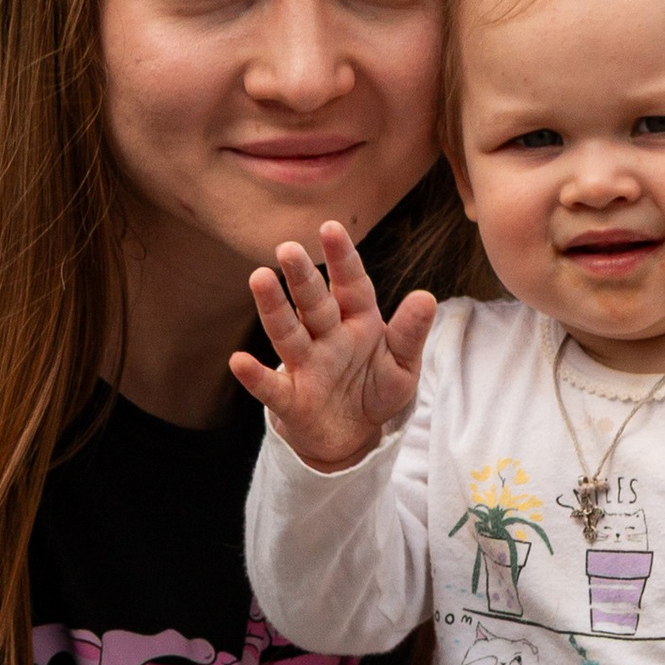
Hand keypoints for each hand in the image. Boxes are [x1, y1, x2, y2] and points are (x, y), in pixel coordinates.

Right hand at [231, 220, 433, 472]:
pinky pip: (271, 387)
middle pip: (314, 303)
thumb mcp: (402, 365)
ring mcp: (305, 366)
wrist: (352, 436)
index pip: (351, 284)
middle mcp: (327, 336)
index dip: (342, 258)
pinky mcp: (291, 400)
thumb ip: (410, 334)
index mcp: (357, 321)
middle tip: (288, 248)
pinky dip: (255, 376)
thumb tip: (426, 297)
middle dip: (302, 277)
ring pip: (287, 333)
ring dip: (273, 308)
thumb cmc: (375, 390)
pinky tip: (238, 361)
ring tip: (259, 279)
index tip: (330, 228)